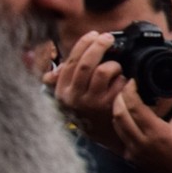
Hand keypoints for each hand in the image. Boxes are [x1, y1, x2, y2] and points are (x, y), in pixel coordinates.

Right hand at [47, 32, 131, 156]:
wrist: (110, 138)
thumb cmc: (91, 114)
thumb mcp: (72, 101)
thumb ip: (63, 84)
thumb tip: (47, 76)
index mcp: (63, 92)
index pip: (70, 62)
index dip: (83, 44)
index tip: (93, 34)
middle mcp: (75, 98)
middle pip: (86, 63)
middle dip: (98, 45)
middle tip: (108, 37)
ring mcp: (93, 103)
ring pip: (103, 71)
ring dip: (113, 64)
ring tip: (117, 67)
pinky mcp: (111, 107)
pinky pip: (120, 82)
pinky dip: (124, 78)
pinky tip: (124, 83)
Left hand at [109, 83, 171, 172]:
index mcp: (156, 132)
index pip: (133, 106)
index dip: (130, 90)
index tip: (134, 81)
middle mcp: (141, 142)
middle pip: (118, 113)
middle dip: (120, 97)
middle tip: (127, 88)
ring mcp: (134, 152)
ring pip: (116, 125)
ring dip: (118, 110)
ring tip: (126, 100)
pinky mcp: (132, 157)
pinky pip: (121, 136)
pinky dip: (122, 124)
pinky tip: (130, 117)